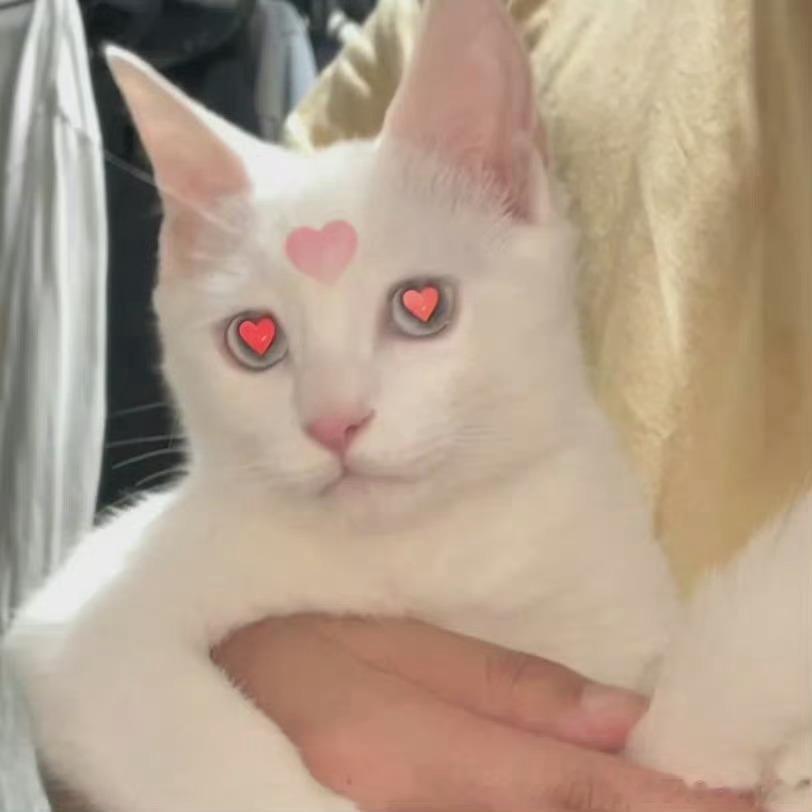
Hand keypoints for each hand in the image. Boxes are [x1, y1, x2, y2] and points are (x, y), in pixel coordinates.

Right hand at [214, 615, 757, 811]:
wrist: (201, 708)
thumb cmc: (286, 654)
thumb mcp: (382, 644)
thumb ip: (494, 684)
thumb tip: (613, 715)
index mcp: (406, 755)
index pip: (563, 783)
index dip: (651, 796)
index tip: (725, 796)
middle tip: (725, 805)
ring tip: (669, 797)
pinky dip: (553, 811)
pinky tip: (583, 796)